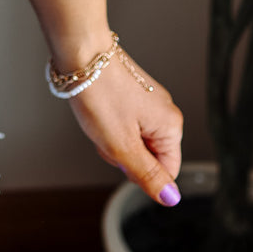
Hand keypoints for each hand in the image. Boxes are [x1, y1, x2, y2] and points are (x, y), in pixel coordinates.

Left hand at [64, 48, 183, 204]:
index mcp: (171, 126)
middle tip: (107, 133)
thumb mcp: (122, 146)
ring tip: (99, 117)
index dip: (139, 171)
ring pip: (133, 138)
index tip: (120, 154)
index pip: (166, 172)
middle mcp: (165, 112)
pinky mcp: (132, 92)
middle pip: (148, 155)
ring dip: (113, 137)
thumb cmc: (100, 93)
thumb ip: (147, 175)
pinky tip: (97, 109)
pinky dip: (108, 121)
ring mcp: (148, 100)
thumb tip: (171, 199)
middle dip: (123, 153)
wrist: (80, 52)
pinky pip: (124, 121)